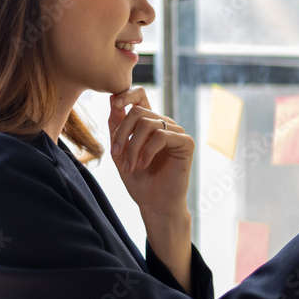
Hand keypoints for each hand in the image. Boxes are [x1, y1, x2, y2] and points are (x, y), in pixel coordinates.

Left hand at [107, 86, 193, 218]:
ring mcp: (176, 133)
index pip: (140, 95)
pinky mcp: (186, 143)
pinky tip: (143, 165)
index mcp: (149, 123)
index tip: (113, 104)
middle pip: (138, 112)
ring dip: (132, 147)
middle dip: (122, 133)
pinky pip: (162, 136)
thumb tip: (113, 102)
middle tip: (116, 155)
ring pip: (148, 124)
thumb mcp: (120, 152)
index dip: (126, 94)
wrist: (155, 204)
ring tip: (129, 167)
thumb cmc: (139, 181)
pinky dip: (147, 151)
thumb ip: (117, 128)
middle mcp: (164, 124)